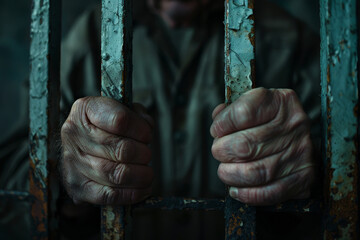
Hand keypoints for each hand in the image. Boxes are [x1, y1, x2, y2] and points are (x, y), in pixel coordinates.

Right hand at [60, 97, 152, 204]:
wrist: (80, 148)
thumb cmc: (106, 126)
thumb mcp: (120, 109)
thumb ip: (137, 115)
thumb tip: (147, 128)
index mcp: (84, 110)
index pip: (120, 120)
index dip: (141, 129)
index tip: (147, 135)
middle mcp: (74, 135)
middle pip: (121, 149)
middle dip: (142, 154)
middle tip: (147, 155)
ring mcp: (73, 163)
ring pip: (117, 174)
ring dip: (141, 175)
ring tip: (147, 173)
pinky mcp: (78, 187)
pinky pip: (109, 195)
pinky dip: (132, 194)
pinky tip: (143, 188)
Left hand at [210, 88, 314, 204]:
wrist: (298, 138)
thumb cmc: (269, 121)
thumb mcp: (253, 104)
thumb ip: (232, 110)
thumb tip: (218, 120)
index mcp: (281, 102)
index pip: (243, 113)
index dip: (222, 124)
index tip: (216, 130)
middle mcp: (294, 125)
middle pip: (245, 145)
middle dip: (222, 151)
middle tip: (218, 151)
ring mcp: (300, 152)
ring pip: (255, 172)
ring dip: (230, 174)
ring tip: (224, 171)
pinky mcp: (303, 178)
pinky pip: (269, 192)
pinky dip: (247, 194)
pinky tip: (236, 189)